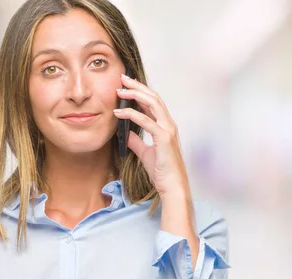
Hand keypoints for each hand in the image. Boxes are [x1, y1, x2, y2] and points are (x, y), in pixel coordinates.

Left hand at [113, 73, 189, 197]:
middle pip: (153, 97)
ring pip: (152, 103)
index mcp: (165, 126)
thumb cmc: (162, 172)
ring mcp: (168, 130)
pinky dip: (131, 114)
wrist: (172, 186)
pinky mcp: (164, 138)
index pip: (153, 103)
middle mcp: (169, 124)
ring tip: (119, 91)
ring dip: (135, 94)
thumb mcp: (145, 153)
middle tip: (122, 78)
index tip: (126, 85)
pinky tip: (119, 113)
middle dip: (137, 86)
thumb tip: (125, 132)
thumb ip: (136, 141)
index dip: (140, 92)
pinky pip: (146, 121)